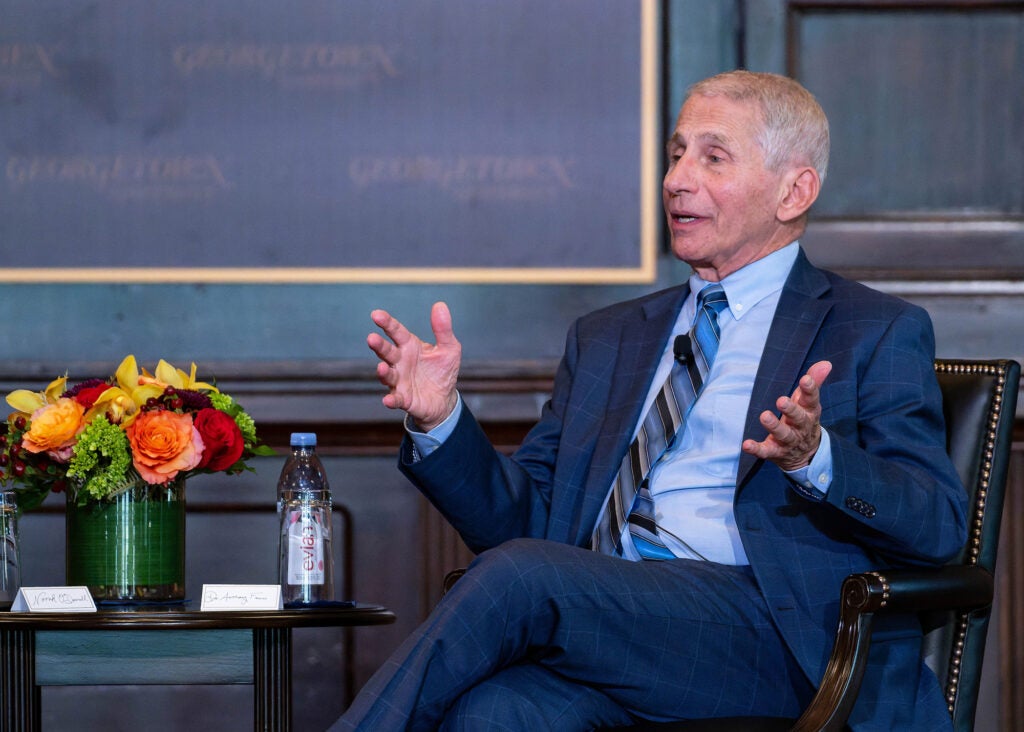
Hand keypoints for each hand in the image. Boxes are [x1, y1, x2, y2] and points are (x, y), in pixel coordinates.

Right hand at [367, 302, 461, 430]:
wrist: (443, 399)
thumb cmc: (442, 371)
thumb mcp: (449, 348)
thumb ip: (443, 329)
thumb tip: (440, 305)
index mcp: (409, 346)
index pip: (396, 331)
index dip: (386, 323)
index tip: (376, 314)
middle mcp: (400, 362)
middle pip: (386, 352)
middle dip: (379, 346)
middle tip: (371, 338)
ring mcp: (399, 381)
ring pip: (387, 375)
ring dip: (383, 372)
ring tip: (381, 367)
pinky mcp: (403, 399)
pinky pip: (396, 399)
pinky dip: (391, 400)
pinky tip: (388, 400)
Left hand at [742, 360, 831, 470]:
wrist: (806, 455)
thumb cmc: (803, 419)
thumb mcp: (808, 402)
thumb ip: (814, 382)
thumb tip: (826, 363)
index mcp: (809, 412)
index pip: (811, 400)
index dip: (810, 390)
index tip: (805, 380)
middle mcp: (801, 427)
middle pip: (798, 419)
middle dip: (791, 410)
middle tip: (781, 400)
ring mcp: (788, 442)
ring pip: (784, 435)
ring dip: (774, 426)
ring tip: (764, 416)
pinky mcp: (775, 452)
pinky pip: (766, 451)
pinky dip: (757, 449)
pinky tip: (747, 444)